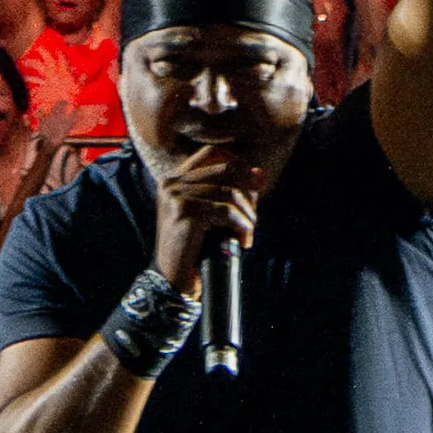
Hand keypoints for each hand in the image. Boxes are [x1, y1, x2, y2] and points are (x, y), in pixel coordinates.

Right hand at [147, 144, 266, 297]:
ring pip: (229, 191)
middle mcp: (171, 182)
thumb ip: (232, 192)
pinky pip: (226, 211)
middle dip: (247, 191)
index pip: (211, 153)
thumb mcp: (213, 215)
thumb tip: (261, 174)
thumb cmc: (195, 247)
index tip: (255, 183)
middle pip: (225, 168)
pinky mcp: (184, 211)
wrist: (173, 279)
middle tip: (252, 215)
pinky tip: (243, 240)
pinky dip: (241, 226)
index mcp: (174, 179)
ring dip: (247, 213)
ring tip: (248, 231)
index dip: (237, 163)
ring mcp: (175, 195)